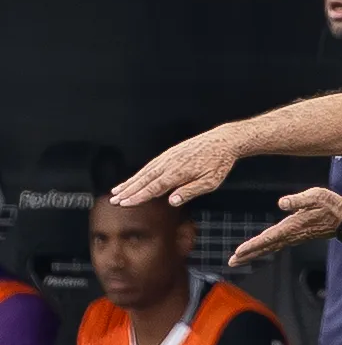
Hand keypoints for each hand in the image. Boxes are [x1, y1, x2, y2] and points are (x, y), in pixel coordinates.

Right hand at [109, 126, 238, 206]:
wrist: (224, 140)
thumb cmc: (219, 163)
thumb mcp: (210, 182)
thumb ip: (190, 191)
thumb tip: (171, 201)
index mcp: (178, 172)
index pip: (153, 187)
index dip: (138, 196)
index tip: (124, 203)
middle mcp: (170, 163)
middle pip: (144, 179)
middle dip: (127, 191)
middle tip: (113, 200)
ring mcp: (169, 156)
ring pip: (145, 171)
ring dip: (130, 181)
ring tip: (117, 190)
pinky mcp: (171, 152)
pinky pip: (152, 164)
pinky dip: (140, 172)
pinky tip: (135, 178)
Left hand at [229, 188, 341, 266]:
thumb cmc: (332, 205)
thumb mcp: (316, 196)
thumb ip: (298, 200)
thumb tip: (281, 203)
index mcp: (293, 226)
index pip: (268, 238)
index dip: (253, 245)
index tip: (238, 252)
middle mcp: (292, 234)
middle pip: (266, 247)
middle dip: (248, 255)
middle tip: (232, 262)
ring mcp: (294, 237)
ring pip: (270, 247)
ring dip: (254, 253)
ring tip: (240, 258)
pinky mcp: (297, 235)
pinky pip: (276, 244)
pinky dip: (265, 248)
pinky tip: (260, 249)